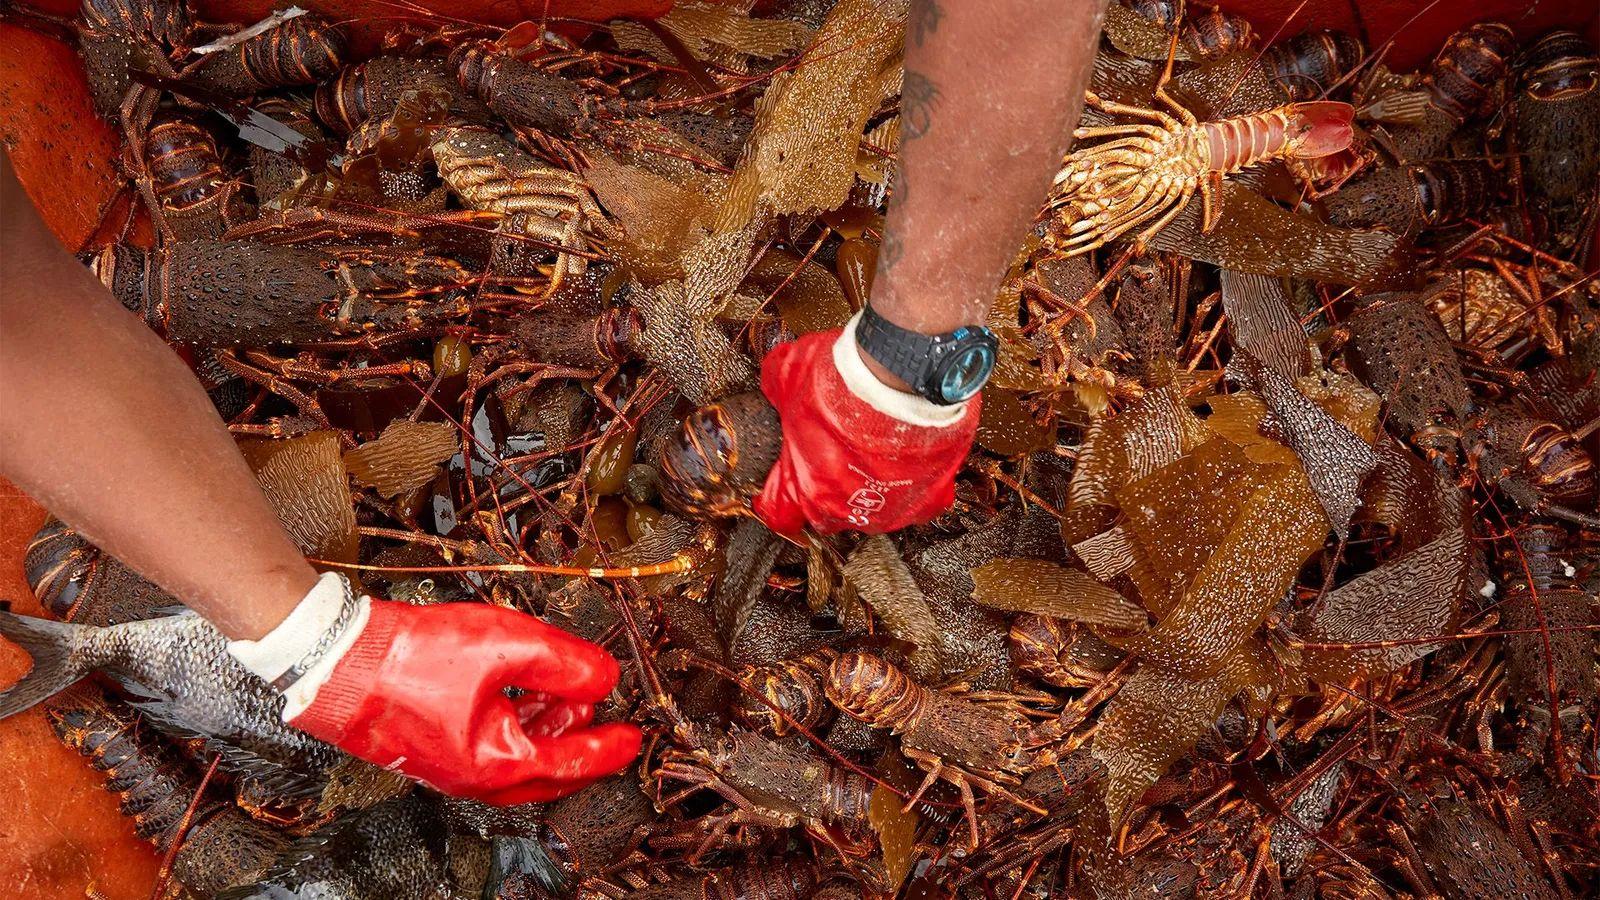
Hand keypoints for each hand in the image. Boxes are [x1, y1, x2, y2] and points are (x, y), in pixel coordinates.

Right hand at [233, 582, 639, 804]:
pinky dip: (516, 723)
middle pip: (547, 771)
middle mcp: (474, 778)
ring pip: (518, 758)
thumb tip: (605, 679)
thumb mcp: (506, 645)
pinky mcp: (431, 748)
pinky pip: (490, 746)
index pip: (573, 764)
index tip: (634, 738)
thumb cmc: (411, 657)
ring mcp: (449, 767)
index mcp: (498, 764)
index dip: (609, 748)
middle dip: (580, 742)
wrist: (335, 660)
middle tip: (604, 718)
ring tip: (566, 694)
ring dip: (548, 727)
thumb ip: (564, 663)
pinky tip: (520, 692)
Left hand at [753, 319, 979, 536]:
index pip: (779, 513)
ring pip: (874, 512)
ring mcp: (889, 509)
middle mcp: (846, 509)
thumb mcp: (789, 375)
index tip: (784, 479)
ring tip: (875, 456)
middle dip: (827, 489)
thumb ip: (776, 387)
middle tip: (834, 457)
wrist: (901, 375)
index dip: (778, 494)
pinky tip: (910, 465)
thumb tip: (772, 380)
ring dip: (871, 489)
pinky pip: (917, 504)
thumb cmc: (845, 382)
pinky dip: (914, 487)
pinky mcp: (926, 500)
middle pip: (828, 515)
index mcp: (806, 490)